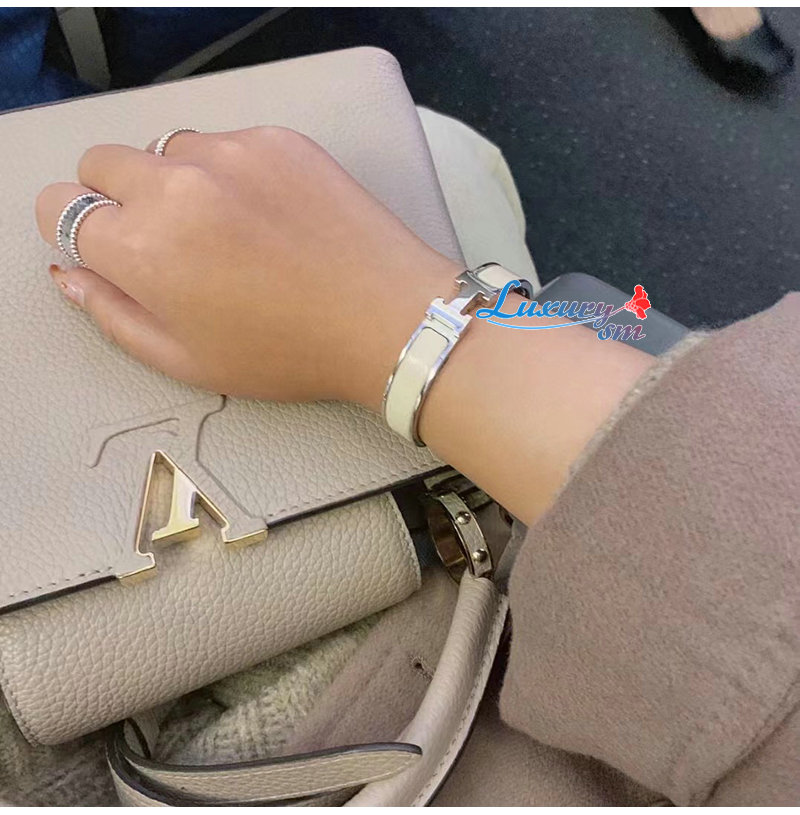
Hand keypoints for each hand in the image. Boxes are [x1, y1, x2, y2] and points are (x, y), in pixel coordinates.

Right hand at [35, 127, 457, 407]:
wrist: (386, 318)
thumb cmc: (288, 353)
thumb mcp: (188, 360)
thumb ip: (114, 314)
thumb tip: (70, 272)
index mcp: (141, 248)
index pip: (62, 210)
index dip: (81, 234)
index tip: (111, 252)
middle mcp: (174, 186)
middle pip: (102, 162)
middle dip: (113, 197)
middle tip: (163, 240)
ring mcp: (229, 153)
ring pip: (166, 148)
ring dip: (176, 181)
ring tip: (228, 230)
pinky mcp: (276, 139)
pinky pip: (226, 142)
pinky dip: (230, 171)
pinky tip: (270, 215)